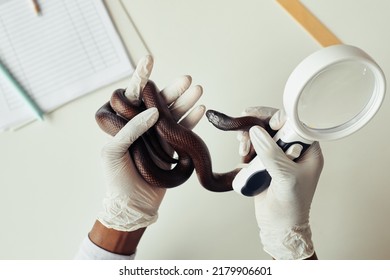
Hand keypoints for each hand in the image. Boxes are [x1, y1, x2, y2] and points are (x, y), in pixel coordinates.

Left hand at [97, 55, 204, 231]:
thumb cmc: (116, 179)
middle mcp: (141, 126)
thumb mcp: (113, 151)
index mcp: (123, 124)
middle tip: (187, 80)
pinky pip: (182, 129)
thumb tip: (152, 112)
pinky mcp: (170, 146)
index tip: (149, 60)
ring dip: (185, 101)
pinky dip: (190, 119)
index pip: (132, 96)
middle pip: (158, 102)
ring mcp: (157, 135)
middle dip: (172, 89)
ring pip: (173, 113)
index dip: (141, 77)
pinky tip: (199, 110)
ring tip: (197, 90)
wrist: (133, 204)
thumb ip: (130, 130)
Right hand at [239, 108, 323, 258]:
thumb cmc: (292, 204)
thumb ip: (271, 153)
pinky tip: (243, 157)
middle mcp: (293, 150)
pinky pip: (254, 148)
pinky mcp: (264, 164)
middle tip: (244, 132)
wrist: (279, 225)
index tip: (263, 122)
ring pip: (261, 136)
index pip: (294, 124)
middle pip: (274, 127)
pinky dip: (246, 148)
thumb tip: (255, 131)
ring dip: (249, 138)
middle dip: (258, 127)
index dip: (278, 119)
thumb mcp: (285, 177)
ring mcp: (278, 156)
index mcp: (307, 151)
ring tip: (243, 149)